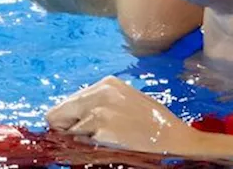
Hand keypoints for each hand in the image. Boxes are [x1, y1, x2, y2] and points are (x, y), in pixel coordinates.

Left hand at [45, 76, 197, 154]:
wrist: (174, 139)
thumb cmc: (153, 123)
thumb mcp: (125, 100)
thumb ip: (100, 101)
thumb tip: (72, 115)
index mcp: (106, 83)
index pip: (68, 102)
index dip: (69, 119)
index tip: (76, 129)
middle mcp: (100, 93)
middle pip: (58, 114)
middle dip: (65, 128)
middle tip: (83, 139)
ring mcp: (99, 111)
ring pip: (67, 131)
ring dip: (79, 139)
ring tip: (105, 140)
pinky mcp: (101, 130)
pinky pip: (79, 143)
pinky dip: (87, 148)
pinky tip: (108, 145)